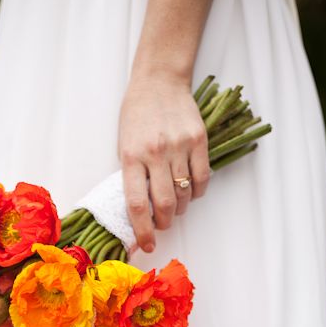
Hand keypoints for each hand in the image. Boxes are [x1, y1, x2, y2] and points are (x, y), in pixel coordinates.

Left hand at [118, 74, 209, 251]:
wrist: (159, 81)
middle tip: (162, 224)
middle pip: (164, 205)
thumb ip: (132, 176)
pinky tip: (189, 191)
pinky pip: (202, 179)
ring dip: (180, 209)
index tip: (147, 245)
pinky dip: (196, 193)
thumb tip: (141, 212)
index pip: (136, 204)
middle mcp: (156, 153)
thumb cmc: (136, 116)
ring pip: (184, 195)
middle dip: (163, 223)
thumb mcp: (124, 145)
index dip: (142, 231)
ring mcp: (179, 146)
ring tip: (174, 205)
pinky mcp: (199, 140)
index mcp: (131, 156)